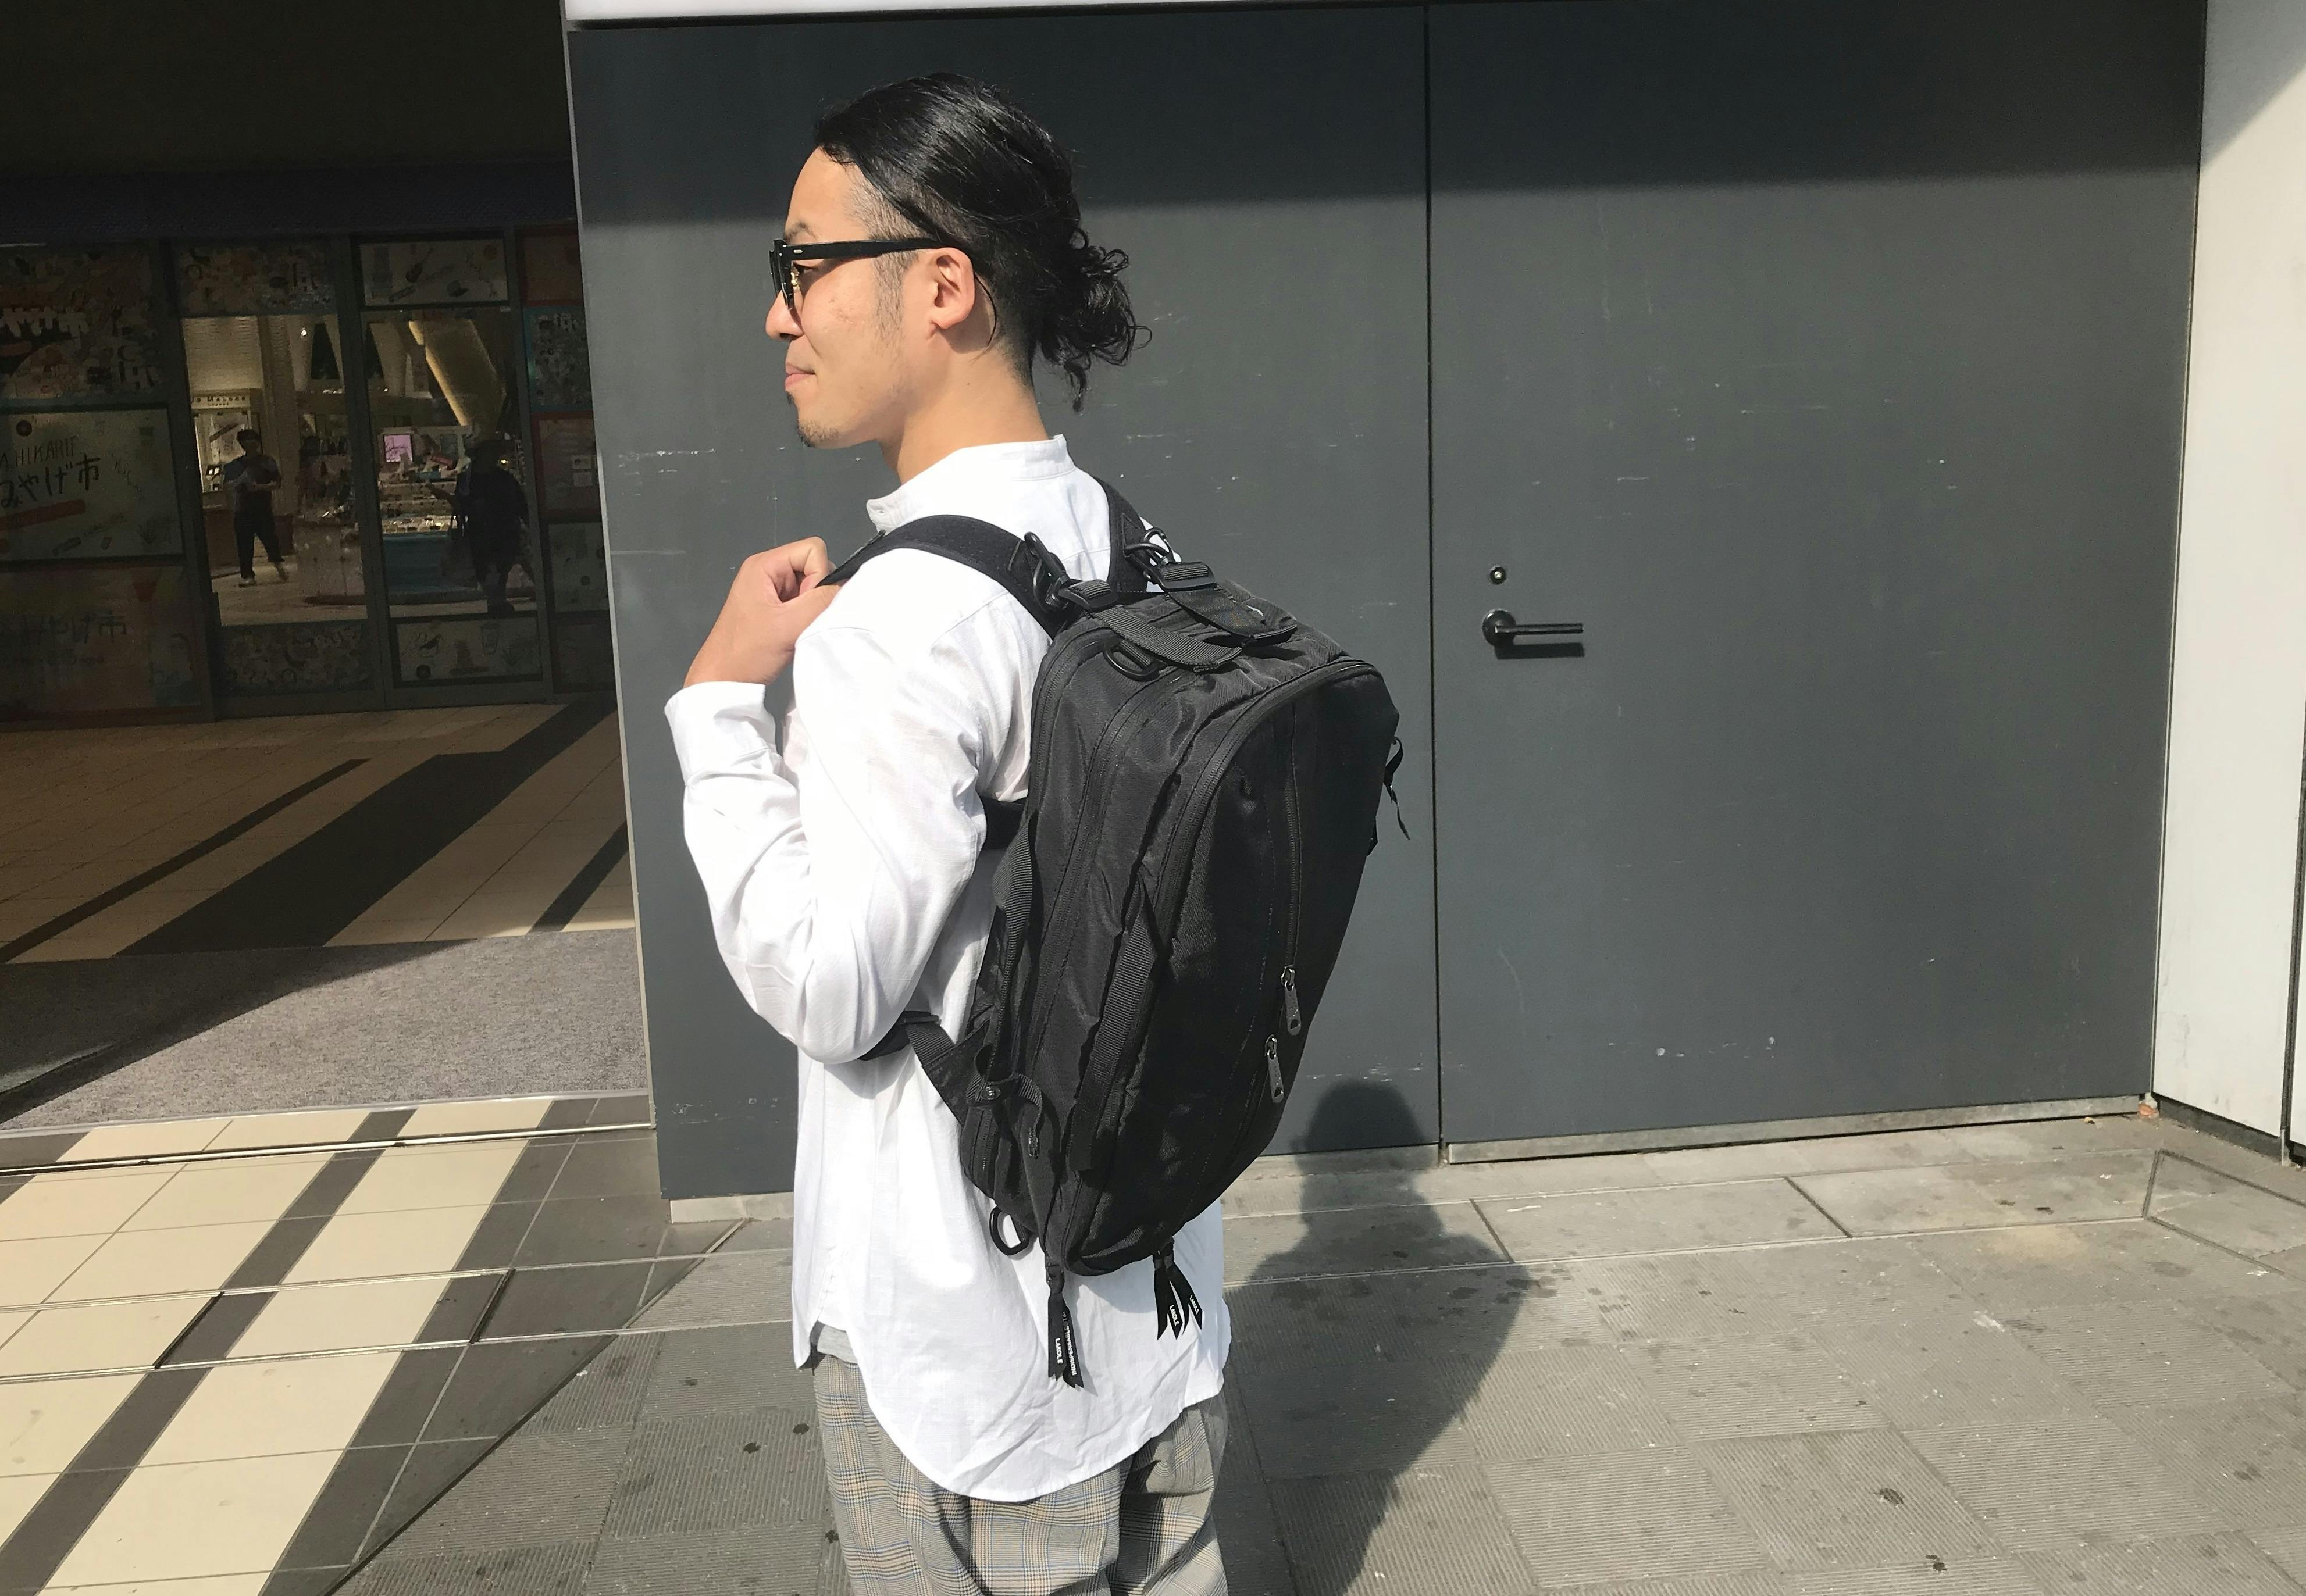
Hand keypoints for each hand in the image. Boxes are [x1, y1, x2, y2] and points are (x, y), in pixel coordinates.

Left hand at [684, 537, 839, 686]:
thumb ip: (821, 601)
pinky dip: (804, 617)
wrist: (722, 679)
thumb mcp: (789, 625)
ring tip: (793, 628)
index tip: (806, 605)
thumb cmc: (749, 651)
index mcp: (764, 564)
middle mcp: (767, 570)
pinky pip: (802, 601)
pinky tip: (791, 632)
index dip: (820, 575)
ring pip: (810, 586)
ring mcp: (770, 588)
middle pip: (813, 566)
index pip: (813, 550)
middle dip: (815, 593)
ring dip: (809, 608)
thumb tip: (848, 586)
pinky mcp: (773, 606)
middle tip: (798, 619)